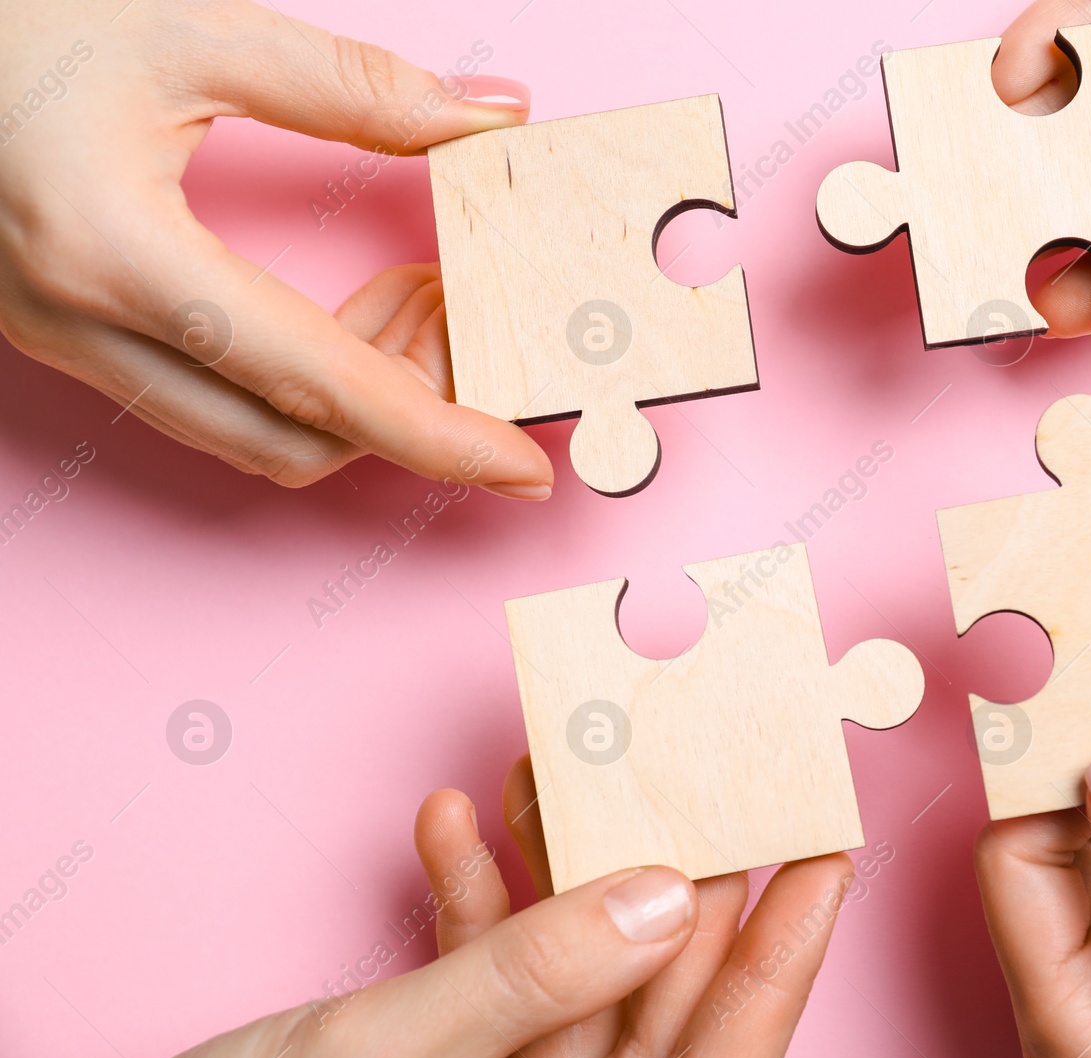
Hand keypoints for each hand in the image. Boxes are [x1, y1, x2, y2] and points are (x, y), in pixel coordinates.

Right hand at [0, 0, 552, 496]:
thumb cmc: (8, 23)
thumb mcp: (183, 31)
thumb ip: (348, 86)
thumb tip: (486, 116)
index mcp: (119, 256)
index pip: (319, 385)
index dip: (437, 435)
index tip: (523, 466)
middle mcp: (86, 327)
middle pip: (291, 439)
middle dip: (406, 407)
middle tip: (469, 318)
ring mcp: (66, 343)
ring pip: (245, 430)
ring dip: (351, 394)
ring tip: (419, 299)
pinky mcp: (67, 334)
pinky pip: (204, 399)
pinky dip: (293, 379)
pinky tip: (343, 313)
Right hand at [162, 756, 852, 1057]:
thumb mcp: (394, 1055)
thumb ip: (532, 977)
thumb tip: (664, 898)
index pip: (726, 1043)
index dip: (787, 944)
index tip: (830, 842)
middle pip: (654, 979)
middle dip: (667, 857)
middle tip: (701, 756)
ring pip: (569, 961)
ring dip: (558, 859)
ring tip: (561, 765)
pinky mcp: (446, 1056)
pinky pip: (483, 972)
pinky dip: (471, 898)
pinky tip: (454, 823)